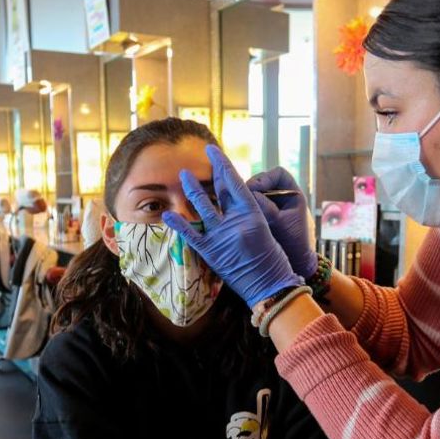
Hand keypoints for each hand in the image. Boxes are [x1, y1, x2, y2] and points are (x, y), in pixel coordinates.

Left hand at [162, 145, 302, 307]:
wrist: (271, 286)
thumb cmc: (273, 261)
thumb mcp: (265, 232)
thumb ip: (248, 216)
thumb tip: (235, 202)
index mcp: (253, 214)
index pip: (236, 183)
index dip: (223, 165)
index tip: (214, 151)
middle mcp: (236, 221)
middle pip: (221, 190)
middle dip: (212, 171)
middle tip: (202, 154)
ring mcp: (223, 236)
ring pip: (203, 206)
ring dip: (192, 189)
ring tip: (183, 174)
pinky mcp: (211, 252)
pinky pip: (191, 235)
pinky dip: (178, 224)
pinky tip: (166, 213)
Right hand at [246, 168, 316, 278]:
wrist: (294, 263)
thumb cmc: (293, 243)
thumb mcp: (280, 224)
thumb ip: (267, 208)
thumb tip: (250, 193)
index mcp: (293, 193)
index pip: (279, 174)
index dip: (266, 177)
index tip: (255, 188)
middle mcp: (281, 196)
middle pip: (263, 180)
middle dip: (252, 187)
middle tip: (241, 197)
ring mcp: (271, 205)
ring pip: (254, 192)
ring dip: (245, 197)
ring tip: (237, 206)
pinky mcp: (261, 214)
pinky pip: (251, 204)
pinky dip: (244, 206)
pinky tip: (236, 213)